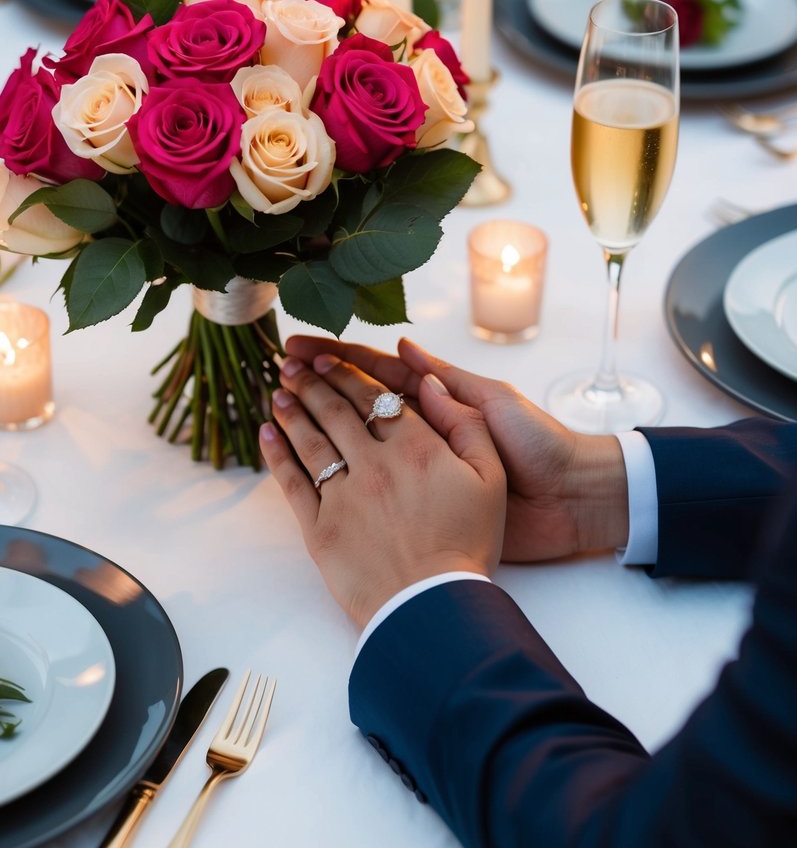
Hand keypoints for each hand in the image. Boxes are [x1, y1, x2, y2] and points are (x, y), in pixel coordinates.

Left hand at [259, 354, 505, 628]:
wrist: (434, 606)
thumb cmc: (468, 545)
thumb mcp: (491, 477)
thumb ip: (465, 425)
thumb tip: (431, 384)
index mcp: (415, 447)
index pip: (374, 398)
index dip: (348, 373)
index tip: (327, 358)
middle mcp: (374, 464)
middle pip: (336, 412)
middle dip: (311, 382)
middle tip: (291, 364)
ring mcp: (343, 496)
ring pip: (310, 441)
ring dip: (292, 410)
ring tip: (278, 390)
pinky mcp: (321, 528)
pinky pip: (292, 483)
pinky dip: (277, 455)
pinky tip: (267, 434)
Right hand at [284, 336, 628, 562]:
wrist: (569, 500)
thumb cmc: (539, 444)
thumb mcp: (495, 402)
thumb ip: (448, 381)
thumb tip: (405, 347)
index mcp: (439, 400)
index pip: (380, 372)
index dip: (340, 357)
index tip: (300, 347)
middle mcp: (422, 429)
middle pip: (359, 402)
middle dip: (318, 383)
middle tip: (278, 370)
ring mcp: (417, 465)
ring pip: (359, 441)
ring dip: (319, 423)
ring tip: (279, 408)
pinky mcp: (422, 499)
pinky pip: (374, 484)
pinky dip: (340, 473)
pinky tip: (308, 465)